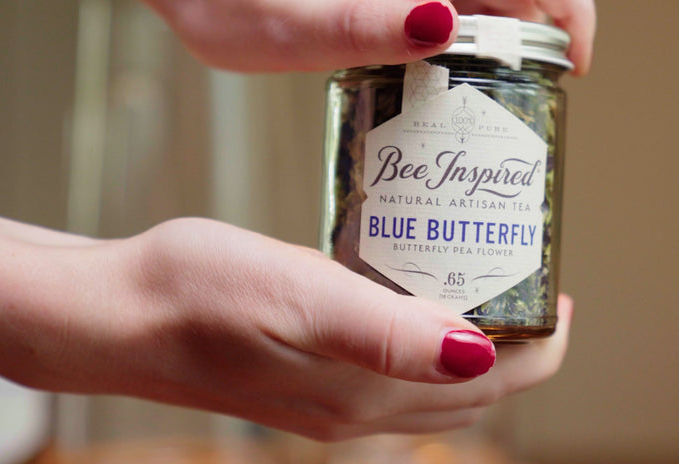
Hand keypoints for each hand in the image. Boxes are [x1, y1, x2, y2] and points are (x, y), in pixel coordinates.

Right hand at [0, 200, 571, 440]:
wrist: (118, 313)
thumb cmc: (200, 294)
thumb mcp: (302, 297)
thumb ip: (389, 334)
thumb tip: (480, 357)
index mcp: (369, 392)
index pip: (491, 384)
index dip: (541, 346)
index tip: (561, 293)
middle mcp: (358, 405)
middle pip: (470, 386)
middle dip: (517, 342)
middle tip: (528, 275)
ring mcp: (330, 395)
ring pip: (432, 376)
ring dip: (472, 336)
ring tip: (482, 273)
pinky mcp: (306, 371)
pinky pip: (391, 363)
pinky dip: (423, 333)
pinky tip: (409, 282)